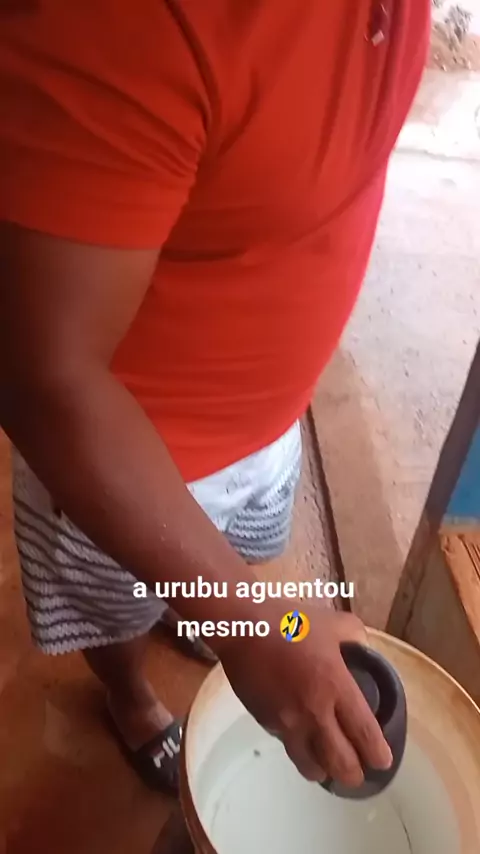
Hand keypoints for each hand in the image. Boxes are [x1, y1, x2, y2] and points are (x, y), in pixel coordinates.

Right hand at [220, 605, 392, 787]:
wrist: (243, 628)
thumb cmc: (289, 622)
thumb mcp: (333, 622)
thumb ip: (355, 637)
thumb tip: (363, 648)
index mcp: (336, 686)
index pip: (365, 734)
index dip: (377, 754)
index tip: (382, 761)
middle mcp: (314, 712)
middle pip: (341, 763)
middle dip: (354, 774)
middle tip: (358, 772)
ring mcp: (287, 721)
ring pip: (311, 766)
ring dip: (324, 770)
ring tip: (328, 765)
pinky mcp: (266, 722)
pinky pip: (288, 746)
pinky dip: (299, 749)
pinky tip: (301, 739)